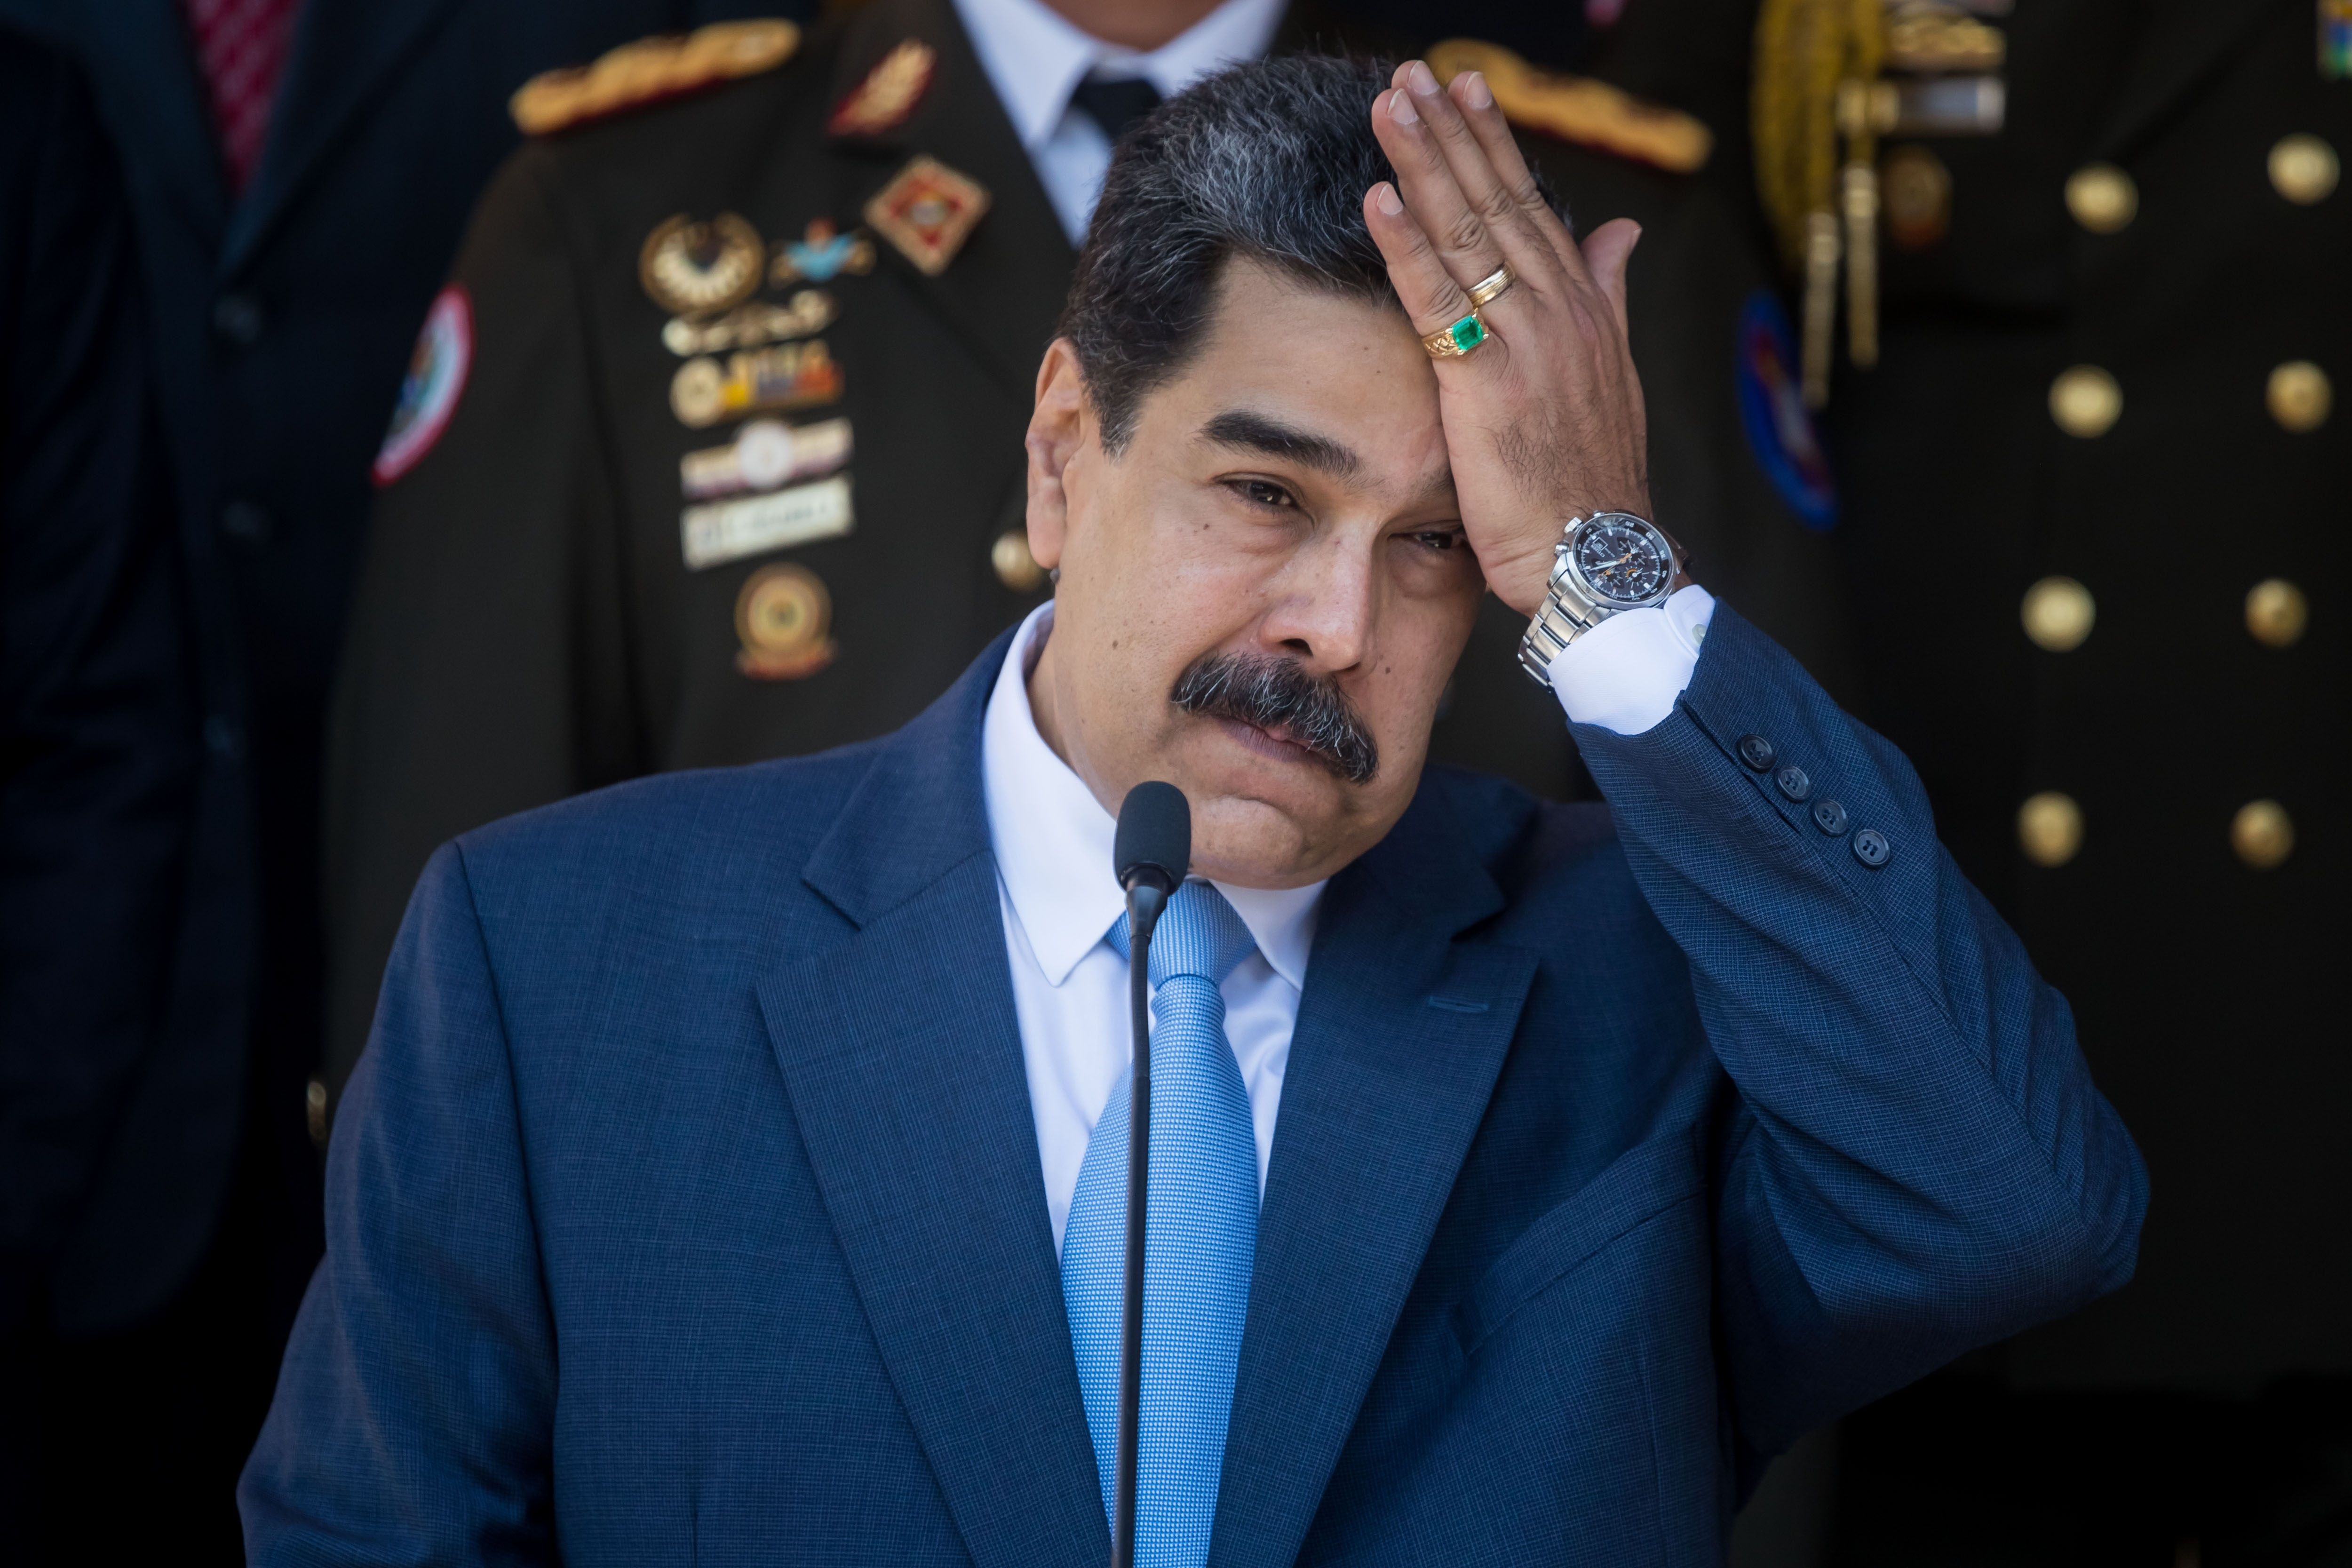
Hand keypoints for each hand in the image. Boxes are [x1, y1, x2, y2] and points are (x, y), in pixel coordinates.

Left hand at [1363, 61, 1651, 617]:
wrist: (1599, 556)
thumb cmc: (1590, 481)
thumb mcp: (1608, 377)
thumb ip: (1607, 297)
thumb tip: (1620, 234)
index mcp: (1581, 308)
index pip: (1531, 205)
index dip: (1493, 144)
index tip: (1464, 89)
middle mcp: (1558, 311)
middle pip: (1495, 202)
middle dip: (1452, 132)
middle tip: (1413, 74)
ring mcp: (1525, 343)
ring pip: (1466, 234)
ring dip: (1424, 164)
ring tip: (1389, 106)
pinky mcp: (1487, 384)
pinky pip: (1438, 300)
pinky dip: (1406, 246)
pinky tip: (1378, 197)